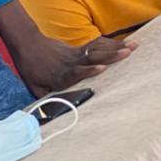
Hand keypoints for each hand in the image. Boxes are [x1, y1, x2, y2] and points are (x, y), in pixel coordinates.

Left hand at [0, 0, 135, 96]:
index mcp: (60, 75)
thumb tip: (50, 116)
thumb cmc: (31, 69)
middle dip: (110, 56)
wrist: (27, 43)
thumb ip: (44, 100)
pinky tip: (125, 43)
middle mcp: (70, 63)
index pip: (75, 73)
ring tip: (132, 47)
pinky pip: (96, 46)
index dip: (88, 71)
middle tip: (127, 53)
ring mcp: (75, 55)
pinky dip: (110, 45)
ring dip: (115, 49)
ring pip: (97, 51)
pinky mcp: (79, 49)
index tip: (101, 68)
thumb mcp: (33, 86)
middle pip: (91, 59)